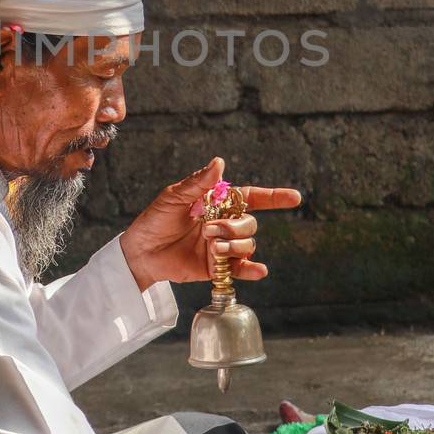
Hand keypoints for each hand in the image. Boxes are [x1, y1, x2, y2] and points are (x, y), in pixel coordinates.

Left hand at [119, 156, 300, 292]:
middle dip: (235, 227)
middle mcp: (223, 224)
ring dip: (234, 246)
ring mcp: (221, 246)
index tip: (294, 198)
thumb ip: (198, 183)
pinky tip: (258, 270)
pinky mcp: (216, 268)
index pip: (251, 198)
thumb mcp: (173, 197)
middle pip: (249, 223)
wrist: (140, 252)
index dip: (273, 198)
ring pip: (247, 244)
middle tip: (209, 231)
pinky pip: (241, 269)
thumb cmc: (155, 220)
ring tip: (212, 248)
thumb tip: (219, 162)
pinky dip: (252, 269)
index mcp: (217, 203)